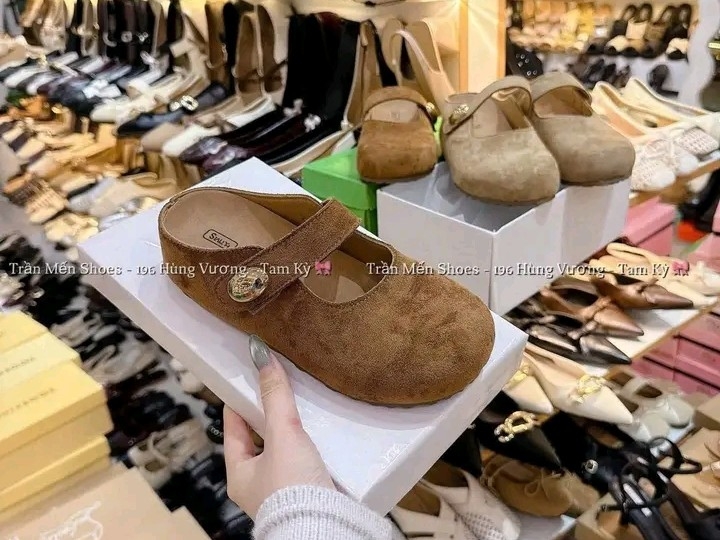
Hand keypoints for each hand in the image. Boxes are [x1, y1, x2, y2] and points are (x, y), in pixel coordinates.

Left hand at [224, 335, 335, 518]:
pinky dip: (311, 447)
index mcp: (239, 474)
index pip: (233, 428)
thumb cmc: (291, 486)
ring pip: (283, 451)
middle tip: (281, 389)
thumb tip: (263, 359)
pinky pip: (304, 463)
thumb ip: (275, 398)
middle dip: (270, 416)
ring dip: (293, 433)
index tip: (248, 380)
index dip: (240, 402)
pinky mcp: (306, 494)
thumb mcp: (282, 435)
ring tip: (305, 408)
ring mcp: (281, 491)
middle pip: (260, 439)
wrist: (323, 527)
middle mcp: (256, 485)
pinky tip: (324, 434)